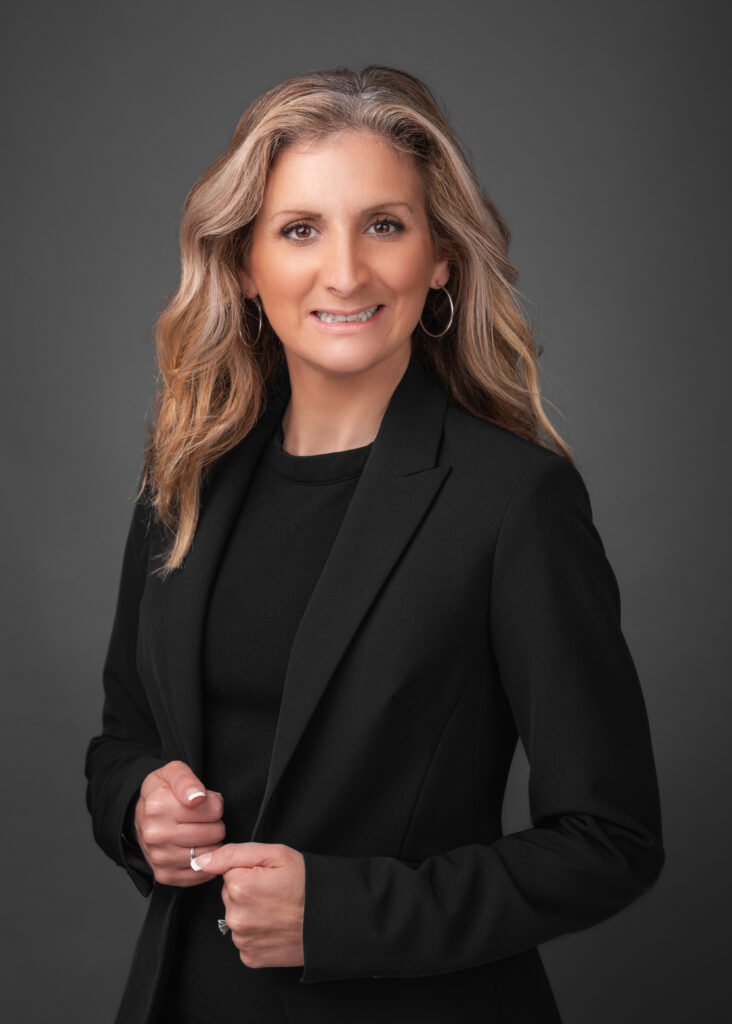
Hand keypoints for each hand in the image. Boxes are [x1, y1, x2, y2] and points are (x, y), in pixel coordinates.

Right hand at [134, 760, 224, 886]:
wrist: (142, 815)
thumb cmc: (163, 792)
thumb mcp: (173, 772)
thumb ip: (187, 780)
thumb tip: (196, 797)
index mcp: (158, 806)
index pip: (213, 809)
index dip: (215, 804)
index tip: (204, 802)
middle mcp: (155, 834)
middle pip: (213, 832)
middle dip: (215, 824)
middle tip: (203, 819)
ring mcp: (159, 857)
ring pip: (209, 854)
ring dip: (211, 844)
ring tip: (200, 833)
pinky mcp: (164, 875)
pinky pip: (200, 874)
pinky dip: (206, 863)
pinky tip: (198, 849)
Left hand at [192, 843, 305, 967]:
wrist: (332, 919)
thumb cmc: (307, 883)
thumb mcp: (275, 854)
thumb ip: (233, 854)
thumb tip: (201, 861)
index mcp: (239, 887)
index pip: (228, 873)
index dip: (250, 871)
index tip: (269, 876)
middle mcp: (236, 917)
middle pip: (230, 895)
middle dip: (248, 891)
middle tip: (275, 893)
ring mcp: (243, 940)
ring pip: (236, 917)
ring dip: (251, 913)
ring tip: (278, 910)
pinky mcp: (250, 958)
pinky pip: (244, 939)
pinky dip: (257, 933)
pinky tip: (275, 927)